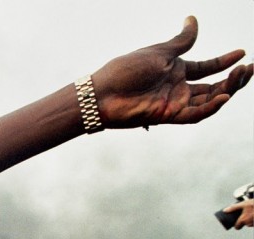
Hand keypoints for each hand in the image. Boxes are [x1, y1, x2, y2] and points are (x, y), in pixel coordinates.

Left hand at [92, 17, 251, 128]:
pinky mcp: (167, 116)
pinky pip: (194, 115)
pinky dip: (209, 107)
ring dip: (226, 91)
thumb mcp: (159, 52)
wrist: (103, 92)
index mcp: (176, 70)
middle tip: (248, 68)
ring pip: (208, 101)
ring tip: (240, 77)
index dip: (224, 61)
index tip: (242, 53)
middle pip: (213, 86)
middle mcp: (177, 88)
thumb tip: (192, 19)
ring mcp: (174, 102)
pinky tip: (222, 97)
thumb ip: (181, 41)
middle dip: (233, 78)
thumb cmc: (126, 70)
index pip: (206, 67)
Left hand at [223, 198, 253, 228]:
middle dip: (245, 221)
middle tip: (246, 215)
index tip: (236, 224)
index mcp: (243, 219)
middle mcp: (249, 223)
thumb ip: (233, 208)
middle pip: (245, 224)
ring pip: (251, 223)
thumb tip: (225, 211)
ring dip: (251, 219)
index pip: (237, 227)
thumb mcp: (243, 204)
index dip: (236, 225)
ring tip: (252, 213)